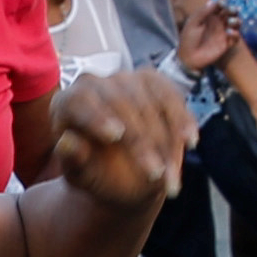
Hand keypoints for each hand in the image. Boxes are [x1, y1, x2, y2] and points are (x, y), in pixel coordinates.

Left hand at [46, 72, 193, 210]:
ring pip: (150, 103)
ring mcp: (126, 81)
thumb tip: (66, 142)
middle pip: (121, 103)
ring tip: (171, 174)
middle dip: (141, 141)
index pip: (80, 101)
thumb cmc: (96, 174)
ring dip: (166, 140)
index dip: (98, 116)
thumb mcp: (81, 174)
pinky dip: (182, 120)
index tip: (116, 136)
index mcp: (67, 103)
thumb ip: (73, 160)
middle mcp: (96, 84)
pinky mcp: (154, 83)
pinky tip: (189, 141)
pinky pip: (172, 97)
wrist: (124, 175)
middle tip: (153, 174)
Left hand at [173, 0, 235, 76]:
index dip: (222, 3)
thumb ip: (203, 12)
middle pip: (230, 13)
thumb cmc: (188, 39)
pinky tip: (230, 33)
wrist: (188, 58)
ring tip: (231, 22)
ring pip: (236, 24)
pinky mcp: (227, 44)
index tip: (222, 4)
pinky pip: (236, 37)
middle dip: (233, 10)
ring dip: (237, 21)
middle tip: (232, 10)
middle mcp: (218, 23)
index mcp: (209, 17)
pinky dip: (236, 34)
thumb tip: (214, 1)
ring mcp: (223, 33)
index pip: (219, 6)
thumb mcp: (193, 24)